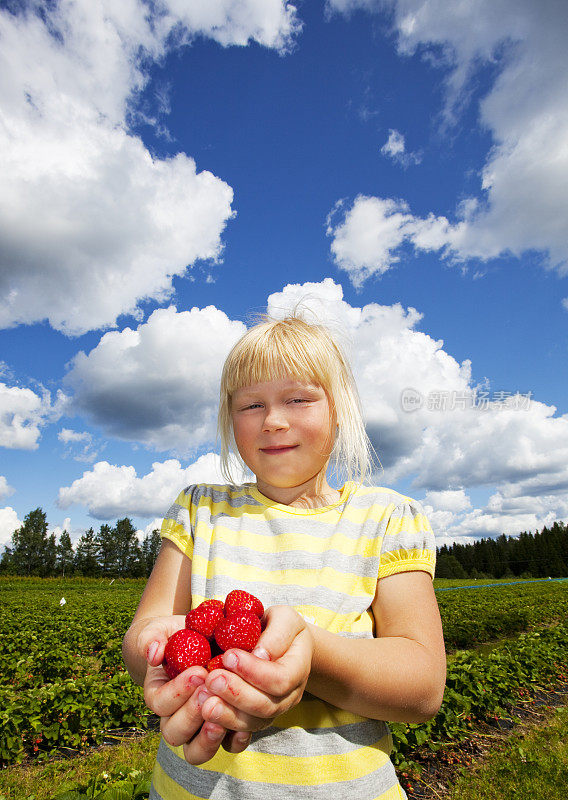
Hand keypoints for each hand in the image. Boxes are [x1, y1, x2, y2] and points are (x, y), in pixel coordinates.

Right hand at [138, 616, 250, 762]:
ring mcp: (198, 727)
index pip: (160, 703)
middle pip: (175, 732)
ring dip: (208, 737)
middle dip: (192, 713)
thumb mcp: (161, 630)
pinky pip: (225, 747)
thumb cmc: (176, 636)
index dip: (178, 692)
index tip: (198, 672)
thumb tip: (153, 654)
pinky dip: (233, 742)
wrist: (200, 641)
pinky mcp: (223, 728)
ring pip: (196, 750)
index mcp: (158, 696)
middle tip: (211, 689)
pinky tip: (243, 728)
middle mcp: (174, 718)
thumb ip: (152, 638)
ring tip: (222, 716)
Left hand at [198, 605, 313, 732]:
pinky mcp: (255, 720)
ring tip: (204, 703)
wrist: (280, 644)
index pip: (281, 679)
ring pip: (253, 723)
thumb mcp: (283, 618)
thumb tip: (260, 655)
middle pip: (266, 706)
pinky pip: (242, 735)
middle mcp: (289, 696)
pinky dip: (225, 731)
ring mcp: (273, 711)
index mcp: (298, 668)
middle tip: (211, 679)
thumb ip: (276, 634)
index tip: (229, 655)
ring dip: (227, 715)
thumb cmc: (278, 627)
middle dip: (237, 694)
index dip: (254, 671)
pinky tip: (208, 723)